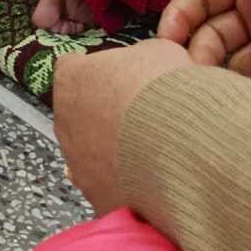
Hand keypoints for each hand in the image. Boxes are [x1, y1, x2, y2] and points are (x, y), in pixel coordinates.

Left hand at [53, 42, 190, 213]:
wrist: (184, 148)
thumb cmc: (165, 92)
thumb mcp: (157, 52)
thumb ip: (139, 60)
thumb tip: (145, 68)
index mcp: (71, 78)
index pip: (73, 70)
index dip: (99, 74)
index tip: (119, 79)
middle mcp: (65, 121)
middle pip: (81, 114)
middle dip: (107, 116)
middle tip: (141, 117)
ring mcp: (78, 164)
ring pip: (93, 154)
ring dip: (117, 152)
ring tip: (153, 150)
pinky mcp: (98, 199)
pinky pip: (111, 187)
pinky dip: (129, 184)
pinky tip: (156, 179)